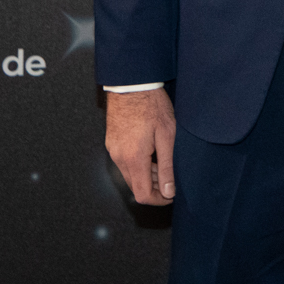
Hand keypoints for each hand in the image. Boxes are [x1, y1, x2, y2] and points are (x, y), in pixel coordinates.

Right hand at [105, 87, 176, 204]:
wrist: (131, 83)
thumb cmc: (152, 105)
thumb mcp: (167, 135)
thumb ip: (167, 166)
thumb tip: (169, 191)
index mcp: (133, 158)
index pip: (142, 195)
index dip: (159, 200)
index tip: (172, 194)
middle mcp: (119, 157)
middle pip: (135, 187)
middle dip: (154, 187)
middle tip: (171, 177)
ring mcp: (113, 150)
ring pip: (129, 175)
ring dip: (147, 175)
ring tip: (164, 161)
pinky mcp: (111, 142)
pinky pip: (124, 162)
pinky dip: (138, 164)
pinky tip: (151, 151)